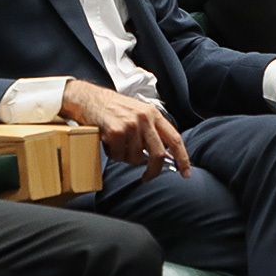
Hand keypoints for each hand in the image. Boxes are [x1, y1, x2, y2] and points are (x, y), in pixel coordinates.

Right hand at [61, 79, 189, 180]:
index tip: (186, 172)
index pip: (175, 139)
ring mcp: (130, 125)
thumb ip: (152, 132)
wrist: (89, 98)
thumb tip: (163, 156)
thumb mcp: (139, 114)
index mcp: (154, 114)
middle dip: (154, 170)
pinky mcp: (115, 131)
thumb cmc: (114, 108)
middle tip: (147, 176)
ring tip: (117, 144)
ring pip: (135, 158)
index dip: (183, 158)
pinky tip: (108, 141)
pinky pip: (118, 155)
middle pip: (158, 154)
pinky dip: (113, 154)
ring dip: (125, 157)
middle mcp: (145, 118)